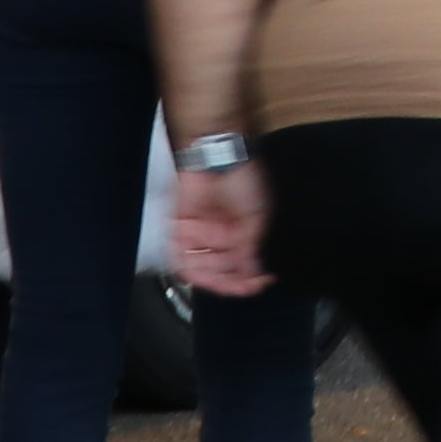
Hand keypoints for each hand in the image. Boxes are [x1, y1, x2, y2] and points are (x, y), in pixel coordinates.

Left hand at [171, 157, 272, 300]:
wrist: (216, 154)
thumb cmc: (242, 177)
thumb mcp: (257, 215)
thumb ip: (252, 246)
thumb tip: (254, 271)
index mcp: (242, 230)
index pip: (246, 262)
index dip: (251, 276)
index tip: (259, 284)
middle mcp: (222, 233)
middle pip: (224, 268)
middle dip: (234, 280)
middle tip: (242, 287)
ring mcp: (202, 231)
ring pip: (204, 265)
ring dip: (214, 277)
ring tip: (223, 282)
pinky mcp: (181, 227)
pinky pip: (182, 254)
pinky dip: (189, 268)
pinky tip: (200, 277)